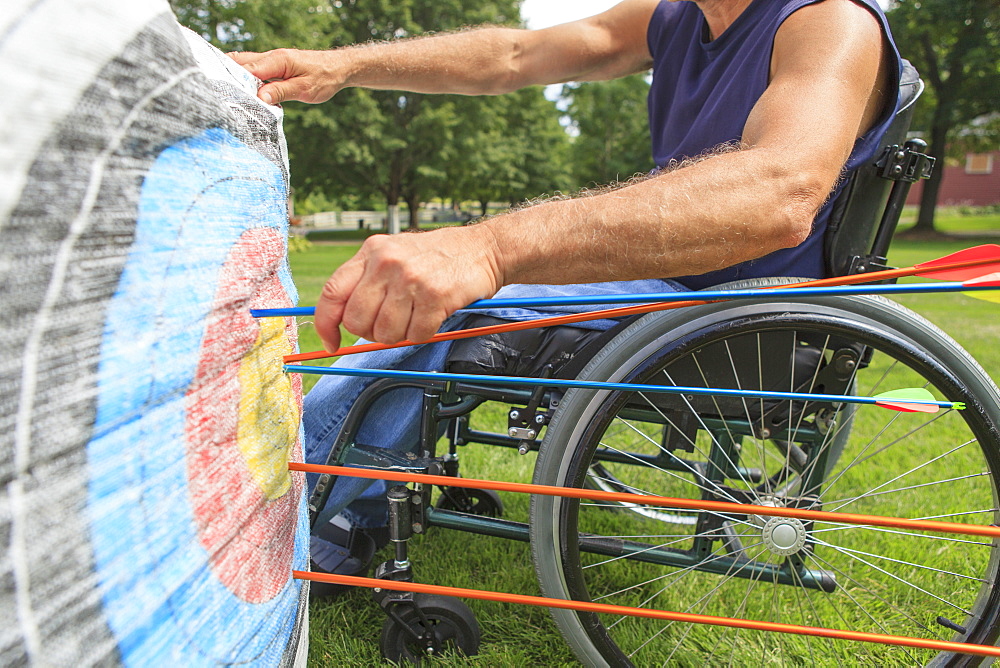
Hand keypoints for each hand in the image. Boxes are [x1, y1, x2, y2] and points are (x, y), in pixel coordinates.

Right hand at [228, 49, 344, 104]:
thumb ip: (281, 92)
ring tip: (225, 94)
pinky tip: (242, 92)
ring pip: (245, 65)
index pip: (248, 69)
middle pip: (240, 62)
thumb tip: (259, 98)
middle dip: (228, 75)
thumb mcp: (304, 89)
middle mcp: (271, 57)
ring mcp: (272, 61)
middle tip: (218, 93)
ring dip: (236, 77)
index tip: (225, 94)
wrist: (338, 68)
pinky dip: (246, 79)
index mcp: (277, 60)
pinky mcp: (275, 67)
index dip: (234, 81)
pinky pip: (254, 71)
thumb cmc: (324, 78)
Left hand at [315, 226, 504, 350]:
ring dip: (400, 335)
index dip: (326, 324)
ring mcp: (410, 278)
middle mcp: (386, 262)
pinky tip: (433, 316)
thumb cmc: (438, 257)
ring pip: (385, 333)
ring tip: (416, 316)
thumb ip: (368, 280)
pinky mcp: (435, 295)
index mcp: (371, 252)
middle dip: (371, 332)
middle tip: (391, 324)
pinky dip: (424, 334)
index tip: (330, 342)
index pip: (332, 292)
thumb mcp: (395, 253)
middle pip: (357, 321)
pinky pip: (415, 335)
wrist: (484, 248)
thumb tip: (342, 321)